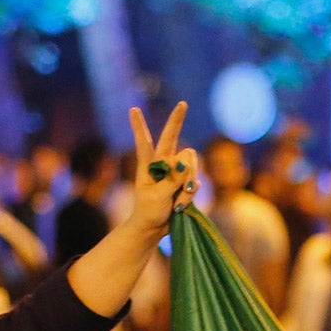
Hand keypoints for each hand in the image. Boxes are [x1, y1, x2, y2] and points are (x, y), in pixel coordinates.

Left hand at [121, 103, 197, 240]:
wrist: (155, 227)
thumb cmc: (149, 211)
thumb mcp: (157, 196)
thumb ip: (172, 179)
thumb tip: (185, 161)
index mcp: (148, 165)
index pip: (143, 142)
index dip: (139, 125)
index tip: (133, 109)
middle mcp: (163, 164)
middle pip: (173, 138)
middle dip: (177, 120)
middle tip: (182, 104)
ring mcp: (176, 172)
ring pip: (191, 162)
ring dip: (188, 181)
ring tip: (177, 199)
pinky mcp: (186, 182)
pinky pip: (196, 180)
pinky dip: (190, 194)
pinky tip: (180, 204)